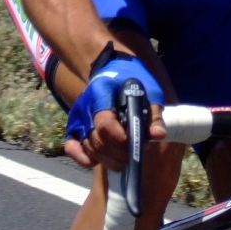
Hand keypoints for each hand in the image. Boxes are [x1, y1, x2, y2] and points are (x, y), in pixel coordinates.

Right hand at [64, 51, 166, 169]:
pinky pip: (72, 149)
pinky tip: (103, 159)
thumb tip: (158, 135)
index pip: (105, 125)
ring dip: (110, 158)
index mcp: (101, 96)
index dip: (121, 140)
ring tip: (126, 155)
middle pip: (98, 142)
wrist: (111, 69)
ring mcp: (78, 120)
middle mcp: (85, 110)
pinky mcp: (74, 129)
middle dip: (120, 153)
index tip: (136, 144)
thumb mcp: (148, 92)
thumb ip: (152, 115)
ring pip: (90, 149)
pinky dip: (85, 159)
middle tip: (136, 153)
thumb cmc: (131, 81)